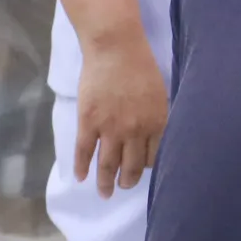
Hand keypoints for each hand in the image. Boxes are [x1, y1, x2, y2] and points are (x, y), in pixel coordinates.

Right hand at [70, 35, 168, 196]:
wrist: (115, 48)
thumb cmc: (141, 66)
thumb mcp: (160, 94)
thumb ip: (157, 117)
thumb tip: (155, 136)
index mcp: (156, 124)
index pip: (153, 158)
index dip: (146, 167)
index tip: (141, 170)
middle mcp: (135, 131)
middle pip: (131, 167)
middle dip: (127, 181)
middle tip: (123, 187)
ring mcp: (110, 128)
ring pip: (107, 165)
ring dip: (106, 182)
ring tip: (105, 193)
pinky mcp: (89, 122)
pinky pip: (84, 151)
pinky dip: (82, 167)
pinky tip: (80, 178)